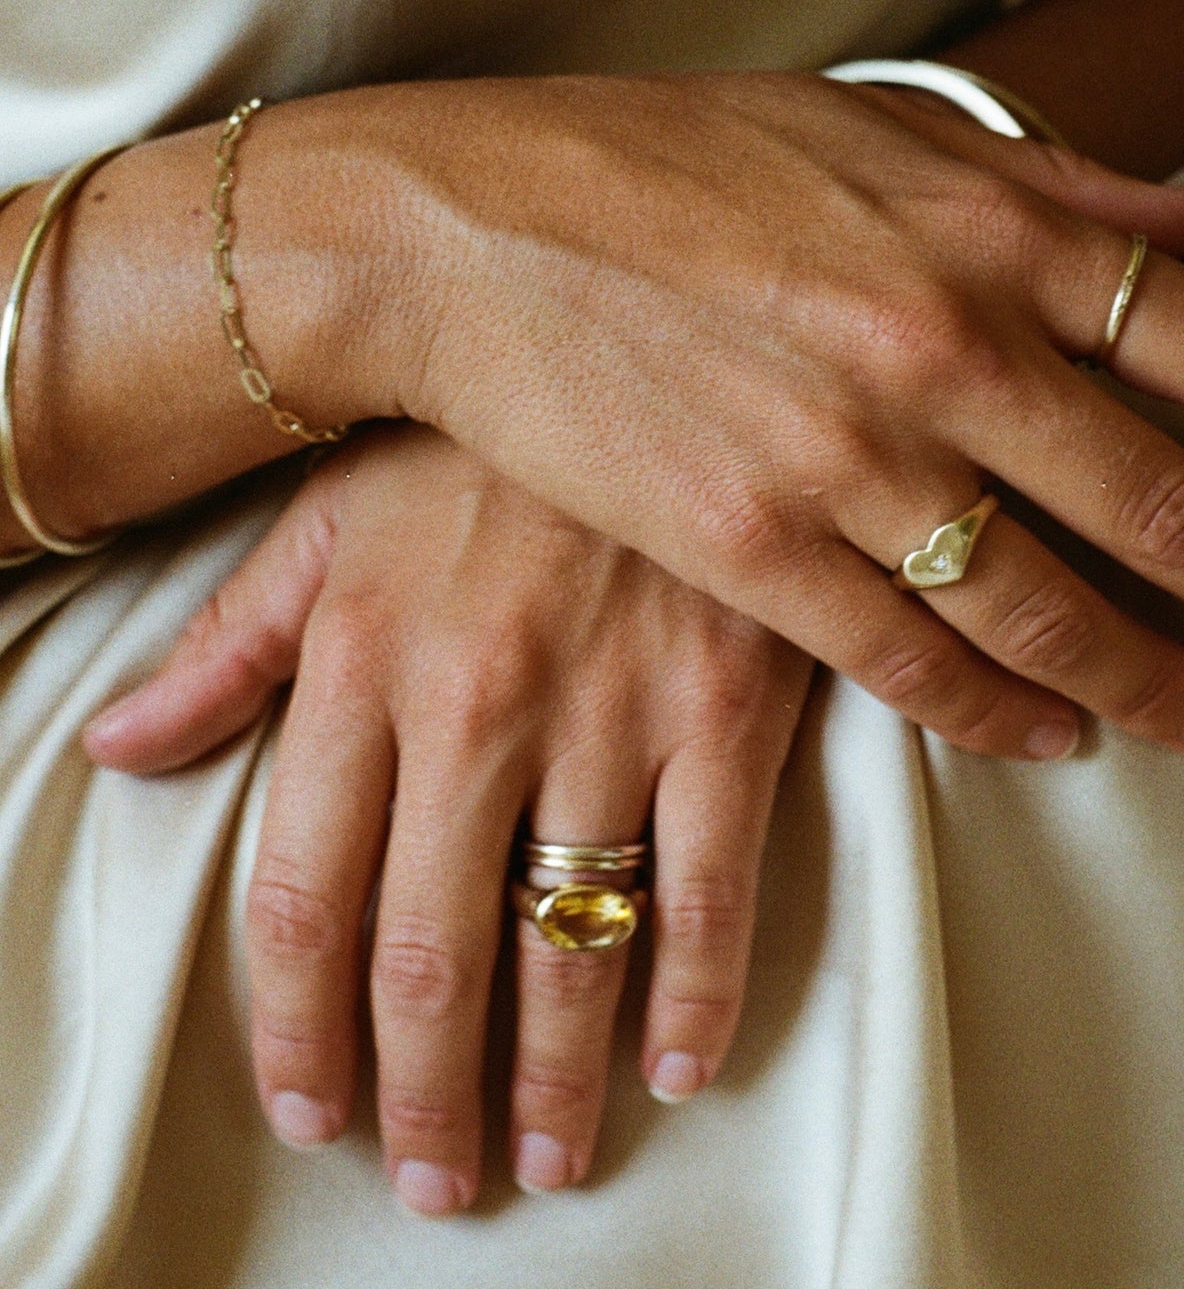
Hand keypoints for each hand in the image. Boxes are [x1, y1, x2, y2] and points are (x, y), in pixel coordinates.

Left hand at [84, 424, 815, 1212]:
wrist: (649, 336)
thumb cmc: (483, 441)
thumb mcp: (331, 519)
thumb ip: (229, 648)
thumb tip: (120, 752)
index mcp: (367, 664)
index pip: (307, 899)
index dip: (301, 1032)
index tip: (317, 1111)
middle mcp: (479, 707)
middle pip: (430, 954)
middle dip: (425, 1095)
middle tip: (437, 1181)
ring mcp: (614, 712)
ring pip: (569, 945)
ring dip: (553, 1077)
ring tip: (544, 1156)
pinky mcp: (729, 708)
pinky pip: (710, 886)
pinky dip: (696, 992)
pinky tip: (676, 1059)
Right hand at [305, 70, 1183, 756]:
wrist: (467, 229)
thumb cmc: (664, 160)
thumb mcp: (866, 125)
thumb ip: (1045, 177)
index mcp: (982, 230)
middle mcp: (938, 349)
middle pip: (1160, 500)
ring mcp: (843, 459)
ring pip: (1046, 605)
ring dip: (1151, 679)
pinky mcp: (749, 549)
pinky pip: (909, 661)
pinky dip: (998, 711)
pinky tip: (1055, 739)